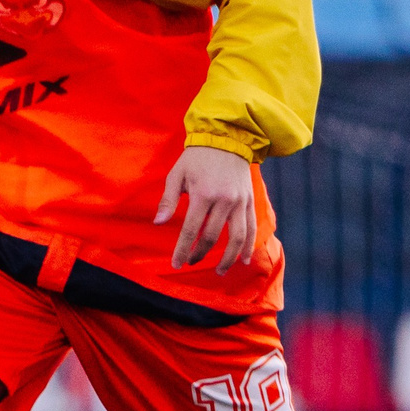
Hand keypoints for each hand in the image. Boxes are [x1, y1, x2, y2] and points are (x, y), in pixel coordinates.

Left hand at [156, 145, 257, 271]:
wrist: (227, 139)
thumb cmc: (196, 158)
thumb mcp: (177, 175)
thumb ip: (168, 200)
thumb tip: (158, 223)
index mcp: (203, 194)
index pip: (190, 230)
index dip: (182, 250)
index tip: (176, 264)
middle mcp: (224, 201)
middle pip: (212, 237)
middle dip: (200, 253)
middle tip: (190, 262)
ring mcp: (240, 202)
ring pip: (237, 238)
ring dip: (228, 258)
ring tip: (219, 271)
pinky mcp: (250, 202)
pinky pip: (252, 228)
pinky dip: (249, 246)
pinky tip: (244, 260)